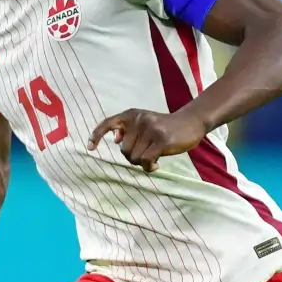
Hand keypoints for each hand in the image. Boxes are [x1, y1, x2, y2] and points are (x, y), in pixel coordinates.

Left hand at [88, 108, 206, 172]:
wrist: (191, 122)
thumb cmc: (165, 127)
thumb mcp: (145, 123)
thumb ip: (129, 130)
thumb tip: (116, 140)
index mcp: (132, 114)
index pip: (108, 123)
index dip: (96, 136)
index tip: (90, 148)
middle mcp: (139, 119)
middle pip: (124, 150)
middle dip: (133, 158)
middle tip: (146, 155)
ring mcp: (150, 129)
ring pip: (134, 157)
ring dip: (143, 163)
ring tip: (153, 158)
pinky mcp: (162, 140)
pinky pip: (146, 161)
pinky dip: (149, 167)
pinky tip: (157, 164)